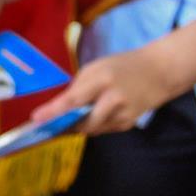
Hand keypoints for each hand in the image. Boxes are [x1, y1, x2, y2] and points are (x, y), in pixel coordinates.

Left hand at [38, 45, 184, 135]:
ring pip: (90, 129)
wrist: (159, 72)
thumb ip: (78, 87)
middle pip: (81, 122)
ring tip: (64, 121)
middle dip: (63, 125)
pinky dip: (92, 125)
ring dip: (76, 126)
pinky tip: (91, 116)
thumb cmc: (122, 66)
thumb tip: (59, 108)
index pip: (74, 99)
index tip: (35, 118)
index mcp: (102, 79)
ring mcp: (123, 114)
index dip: (53, 111)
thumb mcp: (97, 67)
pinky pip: (101, 130)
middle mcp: (114, 99)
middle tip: (45, 126)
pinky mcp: (128, 124)